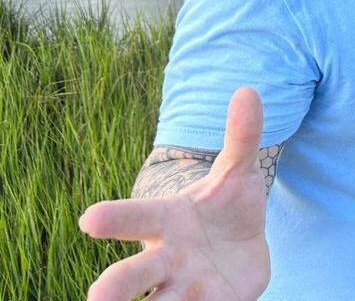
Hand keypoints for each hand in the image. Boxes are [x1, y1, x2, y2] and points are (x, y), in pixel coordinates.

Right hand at [79, 87, 271, 299]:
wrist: (243, 248)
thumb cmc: (227, 207)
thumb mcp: (238, 171)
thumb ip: (241, 136)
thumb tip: (249, 91)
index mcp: (166, 221)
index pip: (136, 217)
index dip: (114, 218)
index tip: (89, 219)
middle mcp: (165, 260)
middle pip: (133, 275)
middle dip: (115, 286)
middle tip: (97, 296)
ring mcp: (183, 290)